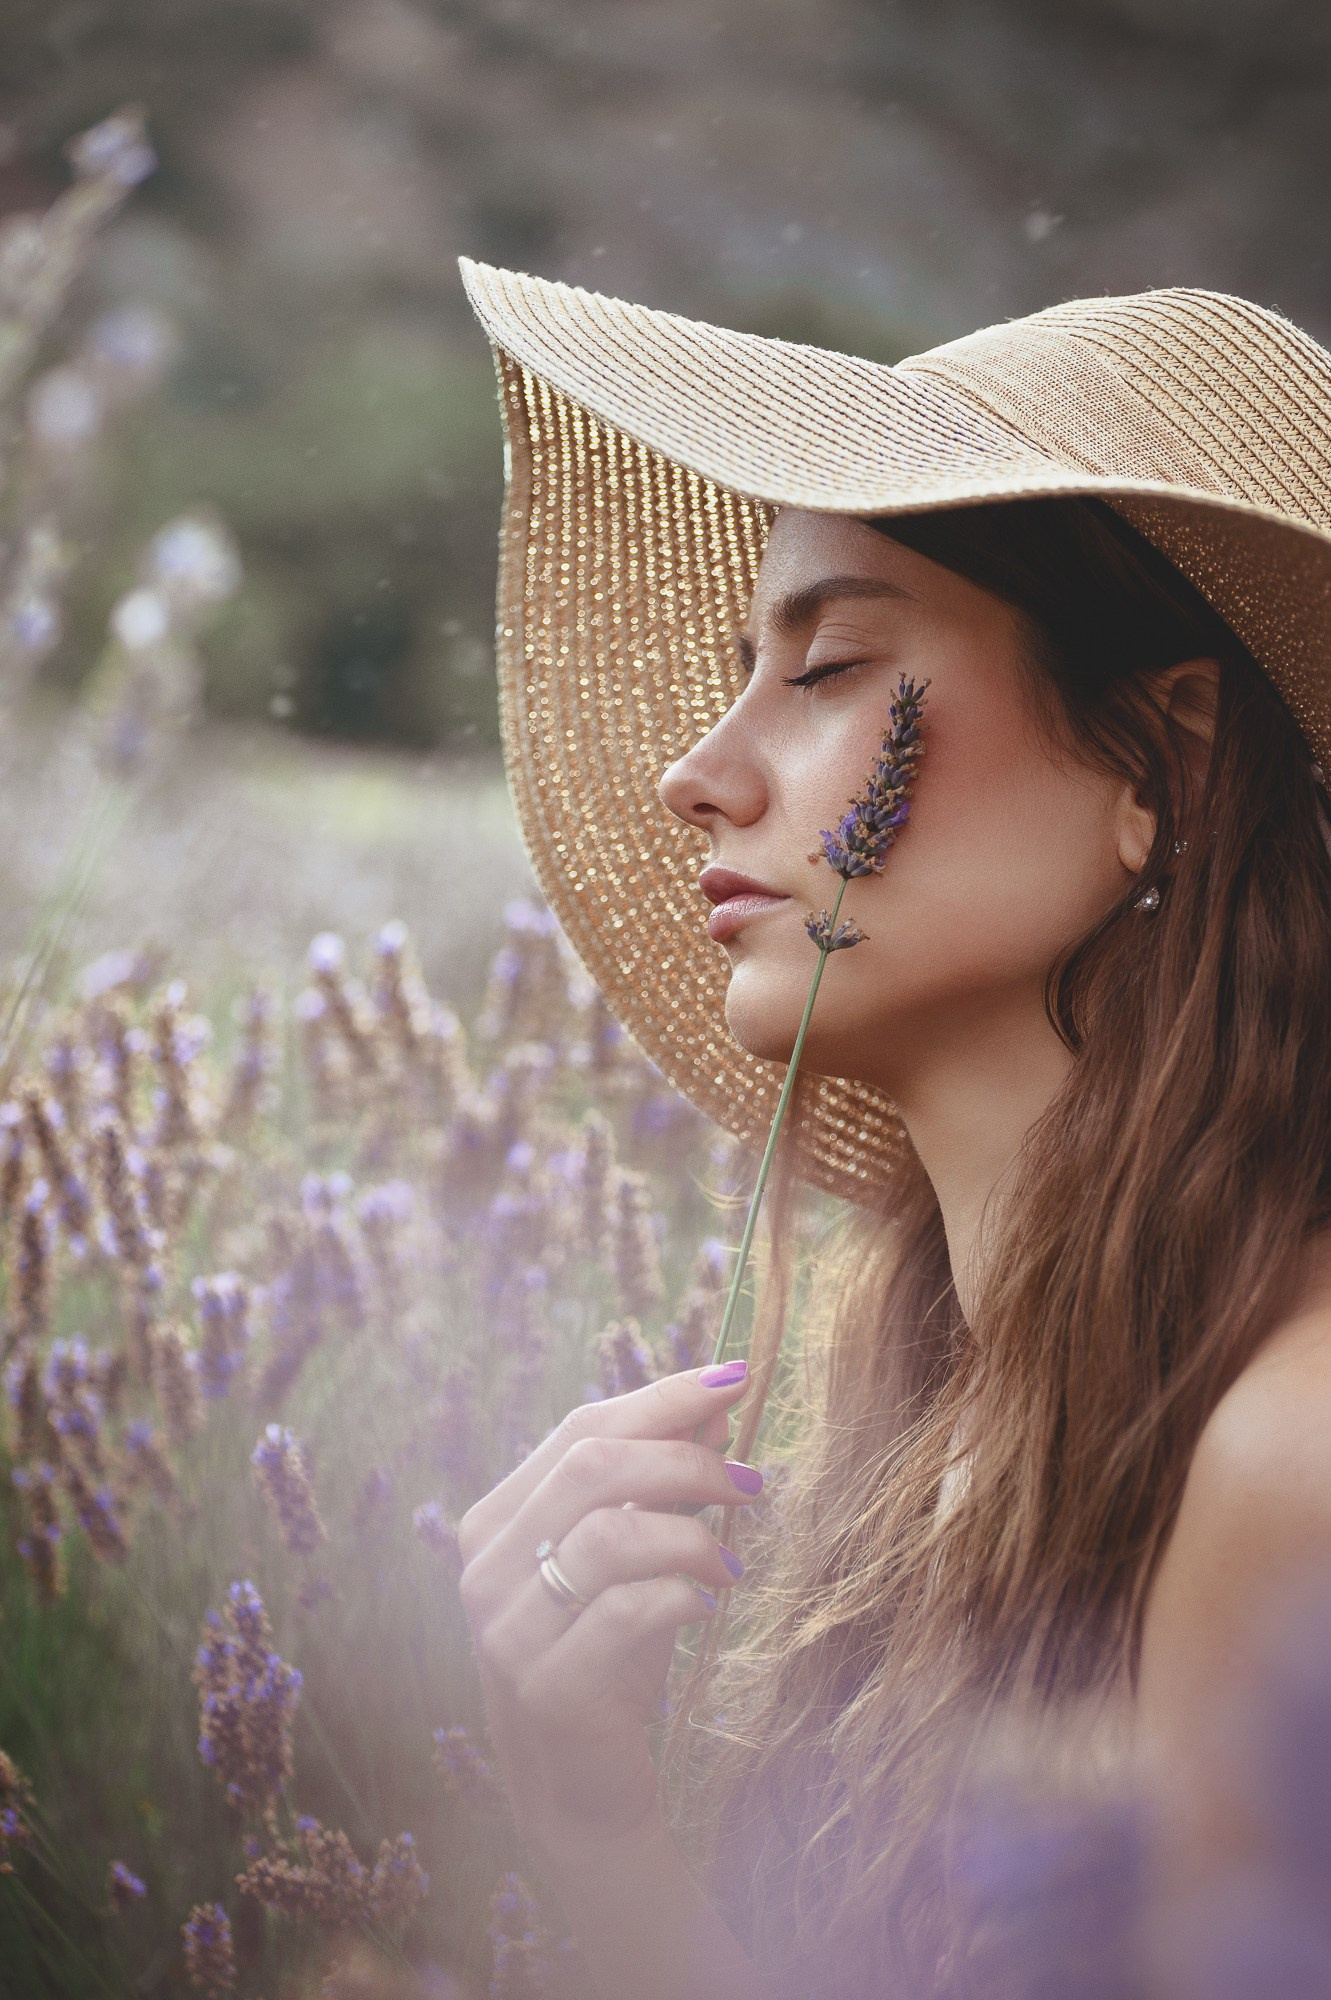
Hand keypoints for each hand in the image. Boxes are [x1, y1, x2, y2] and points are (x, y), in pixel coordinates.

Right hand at [457, 1363, 758, 1853]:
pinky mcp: (546, 1688)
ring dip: (691, 1535)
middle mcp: (485, 1569)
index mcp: (496, 1522)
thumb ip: (661, 1482)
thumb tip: (717, 1400)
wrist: (580, 1793)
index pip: (580, 1428)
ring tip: (733, 1560)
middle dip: (685, 1460)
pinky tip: (707, 1606)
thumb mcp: (634, 1560)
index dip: (662, 1396)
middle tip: (751, 1484)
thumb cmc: (610, 1660)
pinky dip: (681, 1595)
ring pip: (609, 1533)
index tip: (736, 1376)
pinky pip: (626, 1610)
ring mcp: (507, 1630)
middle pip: (590, 1467)